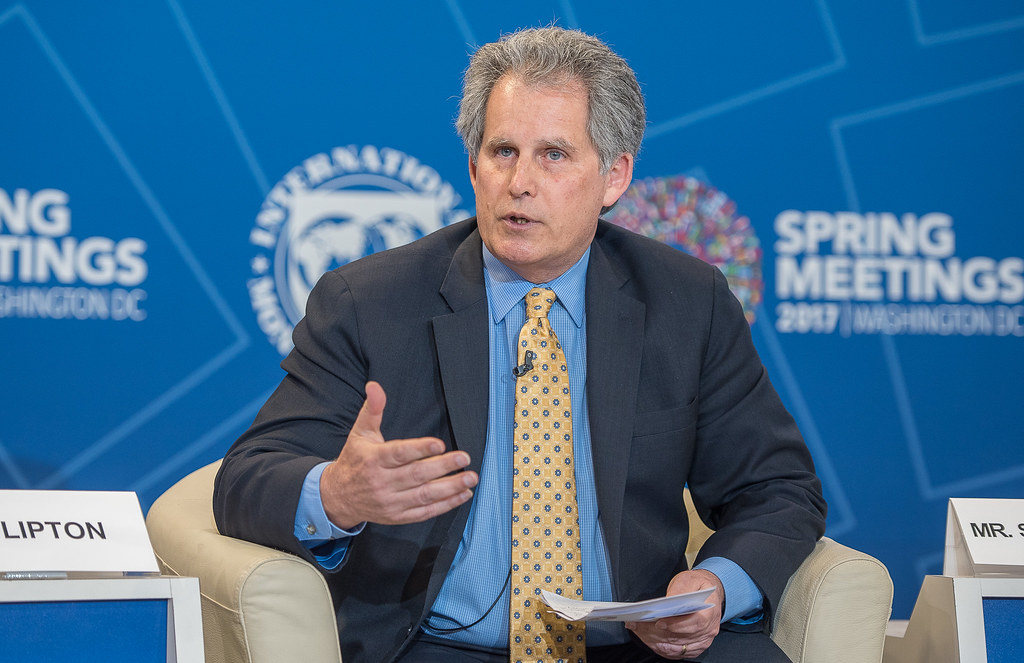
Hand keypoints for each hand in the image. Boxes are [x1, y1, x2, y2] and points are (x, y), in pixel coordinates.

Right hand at [319, 381, 478, 528]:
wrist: (338, 497)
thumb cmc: (354, 460)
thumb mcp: (360, 433)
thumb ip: (372, 409)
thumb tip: (375, 386)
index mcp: (373, 460)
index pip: (399, 454)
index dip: (420, 449)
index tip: (440, 444)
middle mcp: (381, 482)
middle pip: (416, 475)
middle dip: (443, 467)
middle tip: (465, 458)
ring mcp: (390, 502)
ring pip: (424, 495)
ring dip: (450, 487)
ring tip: (470, 477)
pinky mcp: (397, 517)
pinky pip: (425, 512)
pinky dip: (446, 505)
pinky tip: (463, 494)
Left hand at [625, 569, 723, 659]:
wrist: (707, 595)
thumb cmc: (697, 587)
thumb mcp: (689, 580)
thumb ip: (681, 589)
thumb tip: (669, 600)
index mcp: (710, 613)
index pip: (695, 624)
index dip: (676, 625)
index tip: (659, 623)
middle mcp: (708, 631)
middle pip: (681, 638)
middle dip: (656, 633)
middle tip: (638, 624)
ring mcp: (702, 642)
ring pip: (676, 648)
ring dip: (655, 641)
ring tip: (638, 630)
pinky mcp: (694, 648)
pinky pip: (676, 653)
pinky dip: (661, 648)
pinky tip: (648, 639)